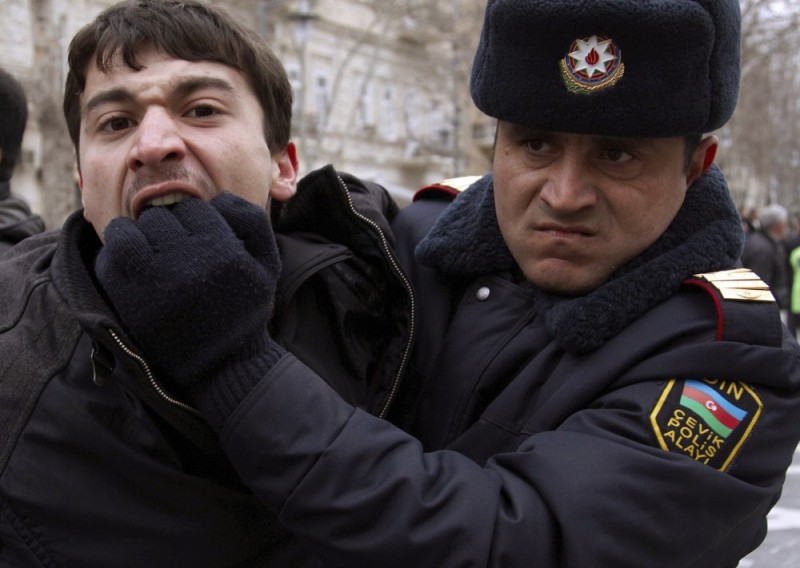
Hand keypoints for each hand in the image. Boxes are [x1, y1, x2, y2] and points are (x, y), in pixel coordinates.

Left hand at [95, 192, 281, 403]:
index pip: (193, 208)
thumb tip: (218, 195)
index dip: (194, 220)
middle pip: (160, 216)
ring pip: (129, 229)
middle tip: (175, 249)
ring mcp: (152, 281)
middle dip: (168, 228)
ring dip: (138, 236)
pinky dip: (118, 254)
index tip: (198, 239)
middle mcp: (186, 262)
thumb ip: (251, 219)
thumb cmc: (245, 311)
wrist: (224, 367)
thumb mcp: (267, 263)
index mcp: (223, 251)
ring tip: (151, 253)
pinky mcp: (127, 299)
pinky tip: (135, 267)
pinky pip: (110, 255)